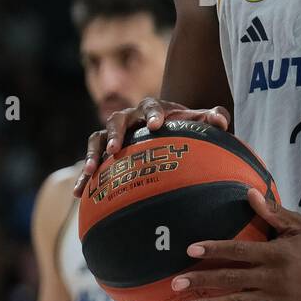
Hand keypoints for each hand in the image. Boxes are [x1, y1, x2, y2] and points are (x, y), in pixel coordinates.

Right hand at [72, 97, 229, 195]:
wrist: (165, 134)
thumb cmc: (183, 129)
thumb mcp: (198, 124)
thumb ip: (211, 117)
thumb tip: (221, 119)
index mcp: (153, 109)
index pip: (151, 106)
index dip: (153, 113)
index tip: (158, 124)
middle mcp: (129, 119)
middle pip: (117, 120)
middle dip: (115, 134)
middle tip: (116, 149)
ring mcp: (113, 135)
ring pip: (96, 138)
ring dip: (92, 154)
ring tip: (90, 171)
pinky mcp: (103, 153)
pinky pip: (90, 162)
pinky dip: (83, 178)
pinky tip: (78, 195)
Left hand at [171, 188, 300, 300]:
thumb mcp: (298, 226)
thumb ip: (273, 212)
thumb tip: (250, 192)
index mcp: (275, 253)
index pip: (238, 251)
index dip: (214, 249)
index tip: (191, 250)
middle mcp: (272, 277)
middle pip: (231, 278)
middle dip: (202, 280)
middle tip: (176, 282)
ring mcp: (274, 299)